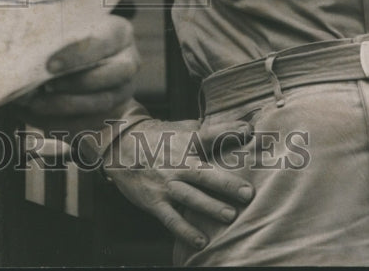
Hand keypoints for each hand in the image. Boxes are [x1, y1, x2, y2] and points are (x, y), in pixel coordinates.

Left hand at [23, 14, 137, 126]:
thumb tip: (29, 34)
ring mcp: (124, 89)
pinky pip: (91, 123)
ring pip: (102, 103)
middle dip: (77, 83)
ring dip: (66, 106)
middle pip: (112, 75)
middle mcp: (128, 61)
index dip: (79, 54)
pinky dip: (62, 122)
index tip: (49, 65)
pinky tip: (37, 115)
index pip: (106, 41)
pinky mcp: (111, 112)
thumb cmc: (64, 33)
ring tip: (35, 103)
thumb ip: (51, 25)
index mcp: (119, 32)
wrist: (70, 54)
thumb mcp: (61, 21)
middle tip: (45, 87)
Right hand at [103, 118, 253, 250]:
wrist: (121, 144)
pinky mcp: (154, 201)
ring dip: (209, 207)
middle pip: (203, 173)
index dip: (229, 131)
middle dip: (225, 184)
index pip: (210, 134)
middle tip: (247, 193)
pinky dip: (185, 231)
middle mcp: (177, 162)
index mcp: (186, 142)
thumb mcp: (182, 128)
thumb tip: (243, 128)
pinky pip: (171, 218)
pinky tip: (201, 241)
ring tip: (230, 216)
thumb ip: (209, 131)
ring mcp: (165, 183)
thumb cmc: (159, 138)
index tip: (248, 131)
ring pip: (189, 197)